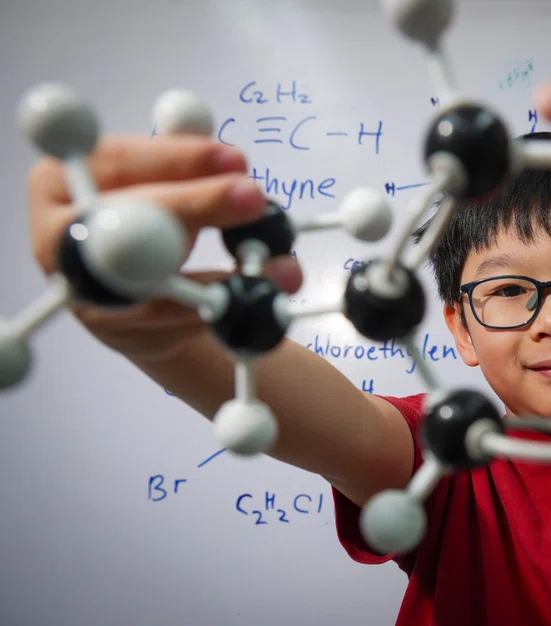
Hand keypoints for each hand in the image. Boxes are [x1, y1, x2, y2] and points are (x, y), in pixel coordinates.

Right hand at [28, 135, 302, 362]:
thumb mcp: (168, 178)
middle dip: (197, 206)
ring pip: (156, 281)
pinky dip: (225, 306)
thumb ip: (191, 163)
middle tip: (254, 197)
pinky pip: (179, 320)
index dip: (178, 159)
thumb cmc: (152, 217)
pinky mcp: (121, 333)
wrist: (143, 295)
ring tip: (283, 266)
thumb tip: (231, 161)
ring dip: (226, 274)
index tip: (235, 159)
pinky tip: (262, 297)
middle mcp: (59, 238)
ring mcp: (86, 291)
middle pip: (127, 220)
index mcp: (59, 182)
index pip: (118, 162)